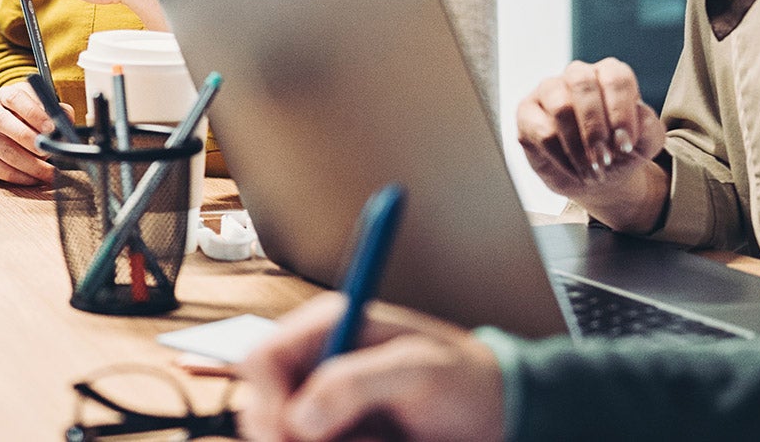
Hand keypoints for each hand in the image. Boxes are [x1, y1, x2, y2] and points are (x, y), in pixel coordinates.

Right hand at [0, 77, 54, 186]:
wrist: (17, 127)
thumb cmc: (35, 118)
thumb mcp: (48, 108)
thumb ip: (59, 112)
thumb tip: (66, 122)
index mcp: (5, 96)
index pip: (15, 99)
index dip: (33, 113)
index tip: (51, 128)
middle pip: (3, 122)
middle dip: (28, 139)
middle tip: (48, 151)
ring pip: (4, 150)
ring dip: (30, 164)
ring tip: (49, 171)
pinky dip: (21, 177)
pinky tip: (36, 178)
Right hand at [237, 292, 506, 441]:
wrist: (498, 413)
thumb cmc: (466, 380)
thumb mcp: (418, 371)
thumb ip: (356, 383)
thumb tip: (301, 418)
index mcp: (327, 328)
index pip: (261, 359)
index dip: (264, 400)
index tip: (285, 436)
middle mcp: (317, 365)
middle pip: (262, 408)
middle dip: (284, 436)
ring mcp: (326, 405)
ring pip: (287, 438)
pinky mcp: (338, 434)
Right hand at [513, 58, 668, 230]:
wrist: (598, 176)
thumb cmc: (620, 151)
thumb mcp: (646, 144)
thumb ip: (649, 128)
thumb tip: (637, 115)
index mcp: (608, 74)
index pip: (615, 76)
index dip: (621, 111)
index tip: (625, 145)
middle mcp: (577, 76)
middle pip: (583, 84)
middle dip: (596, 127)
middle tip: (605, 159)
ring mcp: (548, 91)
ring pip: (560, 106)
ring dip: (578, 145)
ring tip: (592, 170)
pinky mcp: (527, 114)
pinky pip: (541, 130)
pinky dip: (562, 156)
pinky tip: (576, 171)